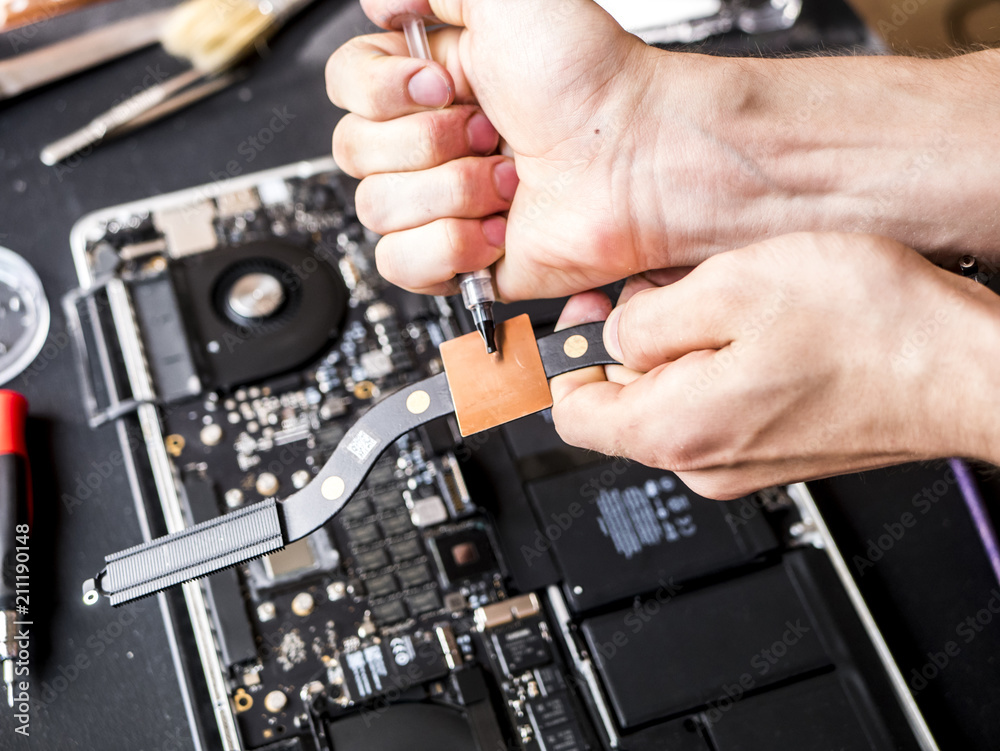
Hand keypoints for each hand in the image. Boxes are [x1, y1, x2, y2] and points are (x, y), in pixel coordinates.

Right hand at [325, 0, 764, 298]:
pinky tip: (496, 228)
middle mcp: (434, 141)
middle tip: (490, 132)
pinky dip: (449, 247)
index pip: (347, 88)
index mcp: (431, 82)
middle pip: (355, 151)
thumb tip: (378, 4)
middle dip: (429, 142)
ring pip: (376, 208)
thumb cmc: (591, 80)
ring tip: (506, 181)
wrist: (638, 159)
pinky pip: (401, 264)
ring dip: (450, 193)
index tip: (440, 82)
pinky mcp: (461, 257)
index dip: (381, 91)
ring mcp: (446, 201)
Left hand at [550, 233, 999, 498]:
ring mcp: (742, 461)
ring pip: (672, 397)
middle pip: (622, 401)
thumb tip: (612, 334)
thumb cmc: (872, 332)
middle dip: (630, 341)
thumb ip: (648, 320)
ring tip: (728, 300)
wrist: (966, 369)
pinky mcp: (776, 448)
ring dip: (681, 345)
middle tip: (666, 288)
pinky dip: (720, 361)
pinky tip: (759, 324)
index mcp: (675, 430)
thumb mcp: (733, 290)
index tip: (583, 315)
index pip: (571, 412)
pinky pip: (718, 402)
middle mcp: (703, 461)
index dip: (565, 356)